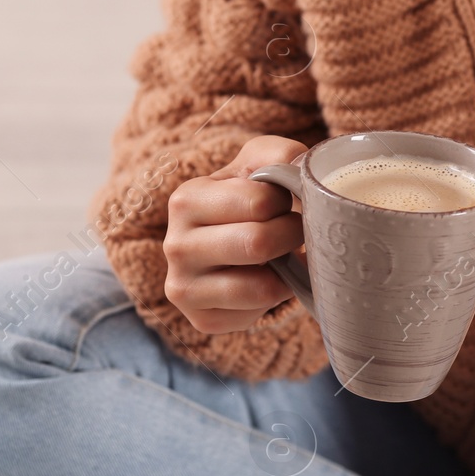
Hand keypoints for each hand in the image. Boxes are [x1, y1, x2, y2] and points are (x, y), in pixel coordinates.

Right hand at [164, 135, 307, 333]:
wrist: (229, 245)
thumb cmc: (248, 199)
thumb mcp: (259, 164)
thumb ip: (280, 154)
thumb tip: (300, 167)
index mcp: (185, 201)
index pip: (259, 202)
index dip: (286, 201)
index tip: (283, 202)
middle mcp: (175, 246)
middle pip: (258, 243)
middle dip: (291, 236)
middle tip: (296, 231)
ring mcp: (184, 289)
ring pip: (262, 286)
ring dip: (287, 270)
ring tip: (282, 255)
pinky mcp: (203, 321)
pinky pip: (258, 315)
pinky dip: (274, 298)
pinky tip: (265, 280)